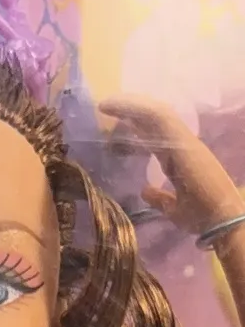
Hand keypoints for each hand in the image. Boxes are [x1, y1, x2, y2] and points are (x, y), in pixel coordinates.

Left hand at [100, 98, 243, 236]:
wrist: (221, 222)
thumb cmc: (203, 217)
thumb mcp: (174, 209)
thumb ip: (160, 199)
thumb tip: (145, 190)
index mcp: (180, 158)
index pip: (157, 135)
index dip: (137, 127)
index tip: (116, 123)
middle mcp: (182, 144)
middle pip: (154, 119)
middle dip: (131, 110)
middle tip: (106, 107)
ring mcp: (183, 141)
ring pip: (155, 113)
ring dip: (131, 106)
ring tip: (107, 104)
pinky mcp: (182, 141)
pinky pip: (159, 118)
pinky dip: (138, 110)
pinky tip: (118, 106)